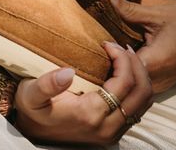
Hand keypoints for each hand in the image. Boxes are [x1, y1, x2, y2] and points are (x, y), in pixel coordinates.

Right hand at [14, 42, 151, 144]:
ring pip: (144, 102)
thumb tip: (69, 71)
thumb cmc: (31, 109)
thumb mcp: (31, 94)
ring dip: (140, 76)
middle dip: (136, 64)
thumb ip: (47, 84)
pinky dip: (136, 88)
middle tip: (120, 47)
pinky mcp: (113, 132)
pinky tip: (124, 73)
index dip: (122, 58)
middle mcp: (107, 127)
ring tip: (125, 56)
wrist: (30, 131)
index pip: (124, 83)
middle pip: (141, 93)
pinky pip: (137, 109)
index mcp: (90, 114)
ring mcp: (112, 132)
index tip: (107, 43)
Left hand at [109, 0, 175, 92]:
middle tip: (101, 49)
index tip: (101, 41)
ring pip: (132, 87)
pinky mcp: (164, 85)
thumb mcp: (157, 14)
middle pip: (125, 80)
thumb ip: (129, 10)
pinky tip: (121, 62)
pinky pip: (141, 86)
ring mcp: (162, 86)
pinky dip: (129, 75)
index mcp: (156, 62)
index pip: (122, 68)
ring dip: (119, 72)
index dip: (109, 56)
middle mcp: (158, 80)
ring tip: (108, 55)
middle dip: (111, 66)